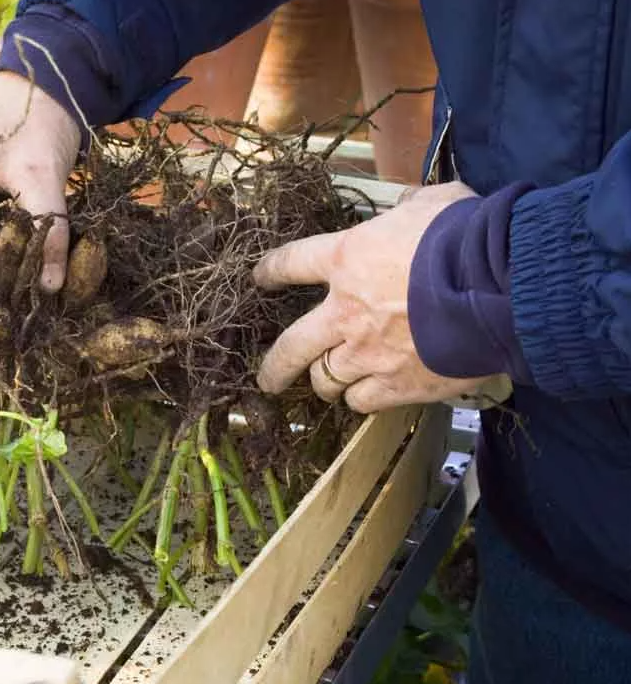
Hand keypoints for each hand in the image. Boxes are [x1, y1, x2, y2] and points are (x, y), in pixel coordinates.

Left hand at [252, 182, 498, 412]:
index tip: (260, 279)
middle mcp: (346, 311)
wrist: (504, 284)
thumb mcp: (434, 202)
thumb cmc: (469, 235)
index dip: (271, 272)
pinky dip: (361, 399)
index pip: (291, 264)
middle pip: (291, 347)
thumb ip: (409, 209)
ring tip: (328, 386)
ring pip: (325, 380)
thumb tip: (408, 209)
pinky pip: (362, 401)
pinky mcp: (398, 384)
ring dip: (324, 382)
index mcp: (348, 259)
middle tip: (268, 378)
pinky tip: (366, 396)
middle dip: (275, 366)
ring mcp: (368, 352)